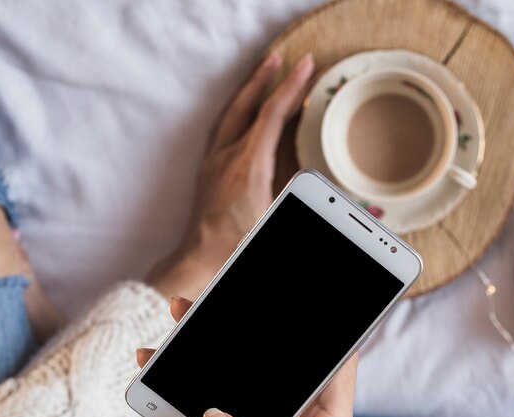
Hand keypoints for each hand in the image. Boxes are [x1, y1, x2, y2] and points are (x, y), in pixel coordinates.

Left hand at [149, 52, 314, 298]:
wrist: (199, 260)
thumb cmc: (234, 246)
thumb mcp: (273, 220)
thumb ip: (297, 199)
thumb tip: (315, 185)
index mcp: (249, 166)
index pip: (272, 115)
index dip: (291, 88)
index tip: (305, 66)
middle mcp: (227, 157)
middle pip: (247, 105)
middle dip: (265, 78)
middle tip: (279, 59)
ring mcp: (214, 162)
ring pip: (231, 115)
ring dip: (248, 93)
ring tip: (260, 78)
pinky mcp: (207, 172)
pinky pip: (222, 130)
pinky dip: (236, 113)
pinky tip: (240, 117)